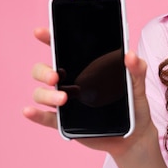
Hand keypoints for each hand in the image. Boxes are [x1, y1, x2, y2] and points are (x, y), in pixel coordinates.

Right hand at [23, 28, 156, 156]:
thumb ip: (137, 68)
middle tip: (56, 76)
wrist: (136, 135)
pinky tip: (29, 111)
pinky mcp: (66, 123)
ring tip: (64, 100)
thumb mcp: (138, 85)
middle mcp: (70, 83)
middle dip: (44, 70)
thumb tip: (130, 55)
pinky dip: (35, 114)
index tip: (41, 32)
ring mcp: (65, 103)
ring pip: (41, 94)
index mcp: (84, 68)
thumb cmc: (134, 105)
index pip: (63, 50)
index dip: (50, 39)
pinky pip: (46, 118)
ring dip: (46, 95)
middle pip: (43, 70)